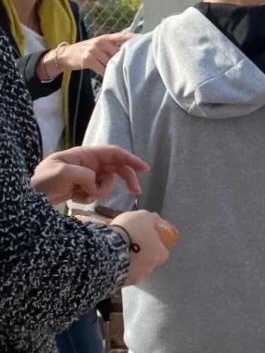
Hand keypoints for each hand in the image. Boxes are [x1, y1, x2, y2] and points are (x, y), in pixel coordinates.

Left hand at [30, 146, 147, 205]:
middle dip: (126, 179)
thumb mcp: (61, 172)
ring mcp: (86, 176)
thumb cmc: (43, 179)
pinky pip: (97, 193)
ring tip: (83, 195)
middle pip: (116, 168)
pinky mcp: (83, 187)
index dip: (130, 159)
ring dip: (100, 192)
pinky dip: (89, 198)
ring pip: (107, 184)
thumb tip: (96, 183)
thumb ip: (84, 175)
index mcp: (85, 155)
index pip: (114, 153)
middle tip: (136, 192)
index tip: (144, 168)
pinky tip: (75, 198)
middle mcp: (89, 164)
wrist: (31, 195)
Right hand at [49, 32, 136, 77]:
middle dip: (127, 61)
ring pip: (112, 63)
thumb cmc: (87, 52)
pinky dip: (107, 76)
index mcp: (106, 38)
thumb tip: (132, 54)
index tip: (148, 41)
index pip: (123, 36)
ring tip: (124, 76)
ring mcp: (94, 50)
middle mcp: (101, 42)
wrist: (65, 55)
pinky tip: (110, 79)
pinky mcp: (88, 59)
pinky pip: (103, 70)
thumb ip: (113, 48)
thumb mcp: (100, 46)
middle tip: (138, 69)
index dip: (136, 38)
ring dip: (117, 71)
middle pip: (120, 53)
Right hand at [110, 210, 169, 285]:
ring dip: (128, 261)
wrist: (109, 249)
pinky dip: (116, 267)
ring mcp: (135, 277)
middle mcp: (151, 269)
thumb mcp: (143, 217)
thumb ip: (152, 219)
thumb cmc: (131, 231)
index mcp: (161, 255)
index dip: (154, 243)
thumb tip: (156, 219)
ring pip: (133, 268)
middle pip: (147, 260)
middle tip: (129, 242)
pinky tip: (108, 258)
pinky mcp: (120, 283)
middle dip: (140, 253)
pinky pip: (120, 274)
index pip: (162, 250)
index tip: (144, 237)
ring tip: (115, 250)